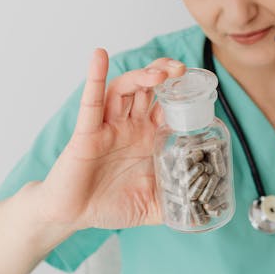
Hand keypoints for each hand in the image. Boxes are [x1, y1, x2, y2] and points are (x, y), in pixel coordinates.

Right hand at [38, 49, 185, 230]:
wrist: (72, 217)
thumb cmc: (110, 204)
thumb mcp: (153, 206)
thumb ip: (176, 203)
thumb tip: (202, 209)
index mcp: (147, 137)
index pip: (168, 104)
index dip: (181, 92)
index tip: (197, 85)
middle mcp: (129, 126)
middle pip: (148, 88)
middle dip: (165, 73)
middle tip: (181, 69)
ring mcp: (108, 126)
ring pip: (125, 89)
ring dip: (141, 76)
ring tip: (159, 74)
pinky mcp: (86, 132)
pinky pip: (91, 101)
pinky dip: (95, 77)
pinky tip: (100, 57)